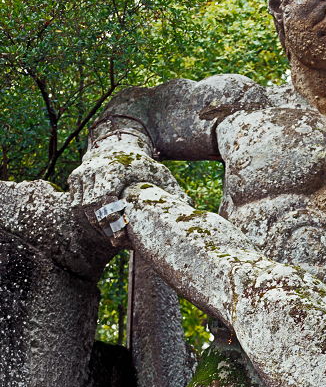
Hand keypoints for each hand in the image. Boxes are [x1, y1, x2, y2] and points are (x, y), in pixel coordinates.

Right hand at [68, 152, 187, 243]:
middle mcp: (94, 168)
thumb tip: (189, 205)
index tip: (123, 233)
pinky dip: (87, 216)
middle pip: (92, 207)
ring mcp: (82, 172)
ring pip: (81, 207)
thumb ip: (173, 190)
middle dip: (104, 226)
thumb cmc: (145, 167)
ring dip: (95, 224)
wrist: (122, 147)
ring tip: (110, 234)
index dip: (113, 220)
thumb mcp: (161, 175)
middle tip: (117, 239)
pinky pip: (76, 203)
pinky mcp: (75, 177)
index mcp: (115, 168)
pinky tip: (102, 224)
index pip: (106, 200)